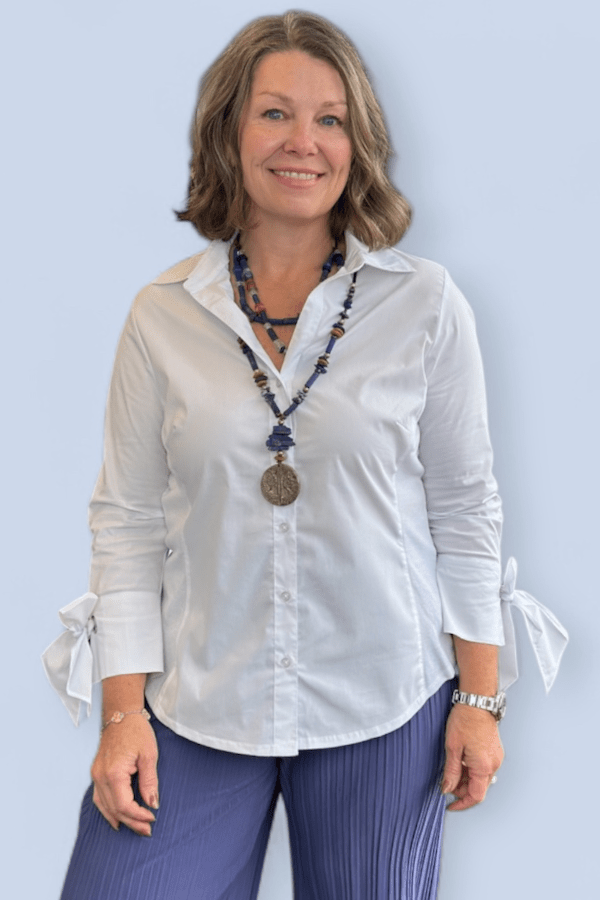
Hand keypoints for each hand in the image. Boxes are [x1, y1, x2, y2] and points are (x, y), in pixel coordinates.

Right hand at [91, 714, 158, 834]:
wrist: (121, 714)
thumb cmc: (136, 731)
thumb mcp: (149, 755)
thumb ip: (150, 781)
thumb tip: (152, 804)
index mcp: (114, 773)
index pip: (124, 805)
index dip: (139, 815)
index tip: (153, 818)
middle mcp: (101, 777)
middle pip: (114, 809)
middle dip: (132, 822)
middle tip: (148, 830)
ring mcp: (96, 775)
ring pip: (104, 807)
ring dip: (120, 819)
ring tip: (135, 828)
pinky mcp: (97, 773)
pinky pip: (99, 798)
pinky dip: (108, 811)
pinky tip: (117, 818)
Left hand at [441, 703, 503, 810]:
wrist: (477, 701)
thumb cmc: (465, 720)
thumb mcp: (452, 747)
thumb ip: (451, 771)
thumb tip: (447, 788)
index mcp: (483, 766)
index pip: (475, 796)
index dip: (462, 803)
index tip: (450, 805)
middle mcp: (494, 765)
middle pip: (478, 788)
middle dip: (462, 789)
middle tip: (447, 782)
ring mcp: (496, 758)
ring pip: (481, 778)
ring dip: (467, 779)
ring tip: (453, 767)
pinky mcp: (495, 751)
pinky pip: (484, 768)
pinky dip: (472, 770)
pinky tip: (462, 760)